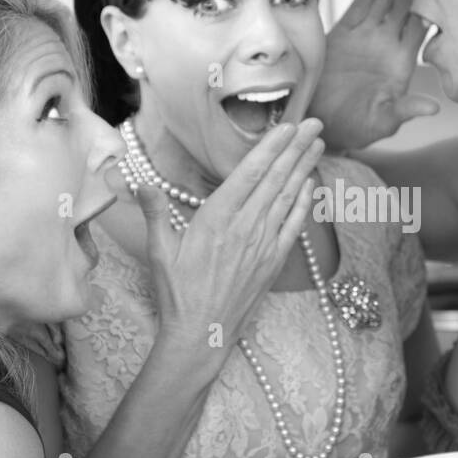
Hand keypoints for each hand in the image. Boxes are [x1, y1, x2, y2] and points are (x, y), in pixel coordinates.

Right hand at [136, 119, 323, 348]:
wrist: (202, 334)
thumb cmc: (178, 293)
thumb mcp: (160, 250)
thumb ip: (154, 212)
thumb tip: (140, 183)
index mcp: (217, 219)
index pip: (250, 173)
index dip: (270, 147)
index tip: (287, 126)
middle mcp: (245, 227)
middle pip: (276, 179)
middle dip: (296, 148)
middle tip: (314, 123)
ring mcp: (263, 244)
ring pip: (289, 197)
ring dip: (305, 168)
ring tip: (317, 144)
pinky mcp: (273, 262)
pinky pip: (294, 225)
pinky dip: (305, 203)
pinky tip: (312, 186)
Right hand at [313, 0, 437, 150]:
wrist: (321, 123)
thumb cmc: (356, 127)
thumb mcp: (383, 121)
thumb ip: (405, 110)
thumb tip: (433, 108)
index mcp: (402, 62)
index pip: (423, 28)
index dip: (434, 7)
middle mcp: (386, 44)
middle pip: (405, 6)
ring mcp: (365, 37)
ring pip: (383, 1)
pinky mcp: (342, 34)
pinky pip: (358, 8)